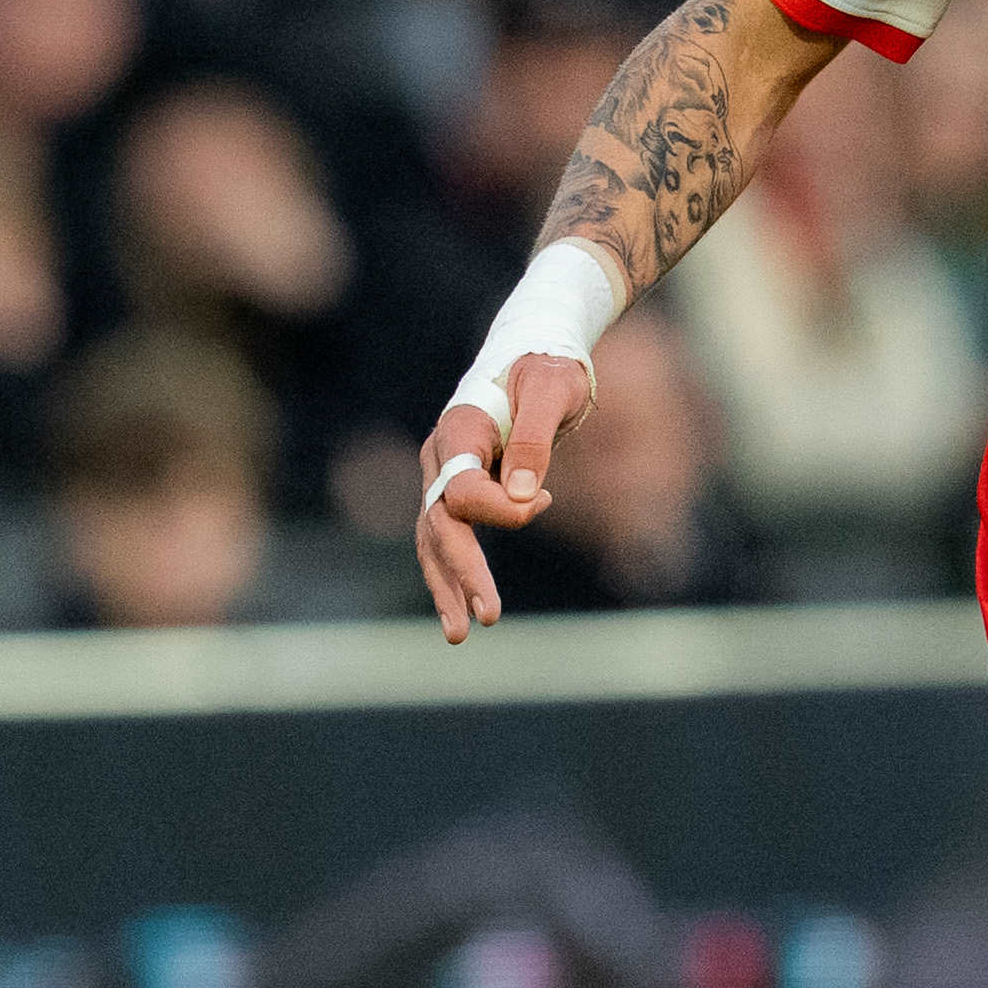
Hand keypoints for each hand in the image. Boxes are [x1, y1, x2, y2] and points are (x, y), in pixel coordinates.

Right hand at [409, 350, 591, 642]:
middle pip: (439, 525)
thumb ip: (536, 438)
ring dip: (446, 587)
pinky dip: (454, 574)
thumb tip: (525, 498)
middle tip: (487, 618)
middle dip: (460, 574)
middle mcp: (440, 456)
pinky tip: (465, 608)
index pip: (464, 491)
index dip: (502, 510)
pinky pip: (448, 538)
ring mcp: (444, 475)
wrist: (535, 352)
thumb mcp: (553, 390)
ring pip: (434, 540)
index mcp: (458, 429)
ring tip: (459, 635)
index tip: (546, 502)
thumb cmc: (549, 367)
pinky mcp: (459, 490)